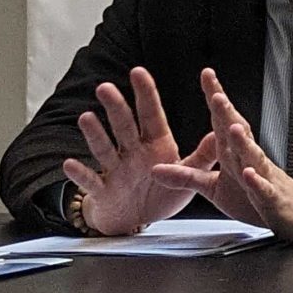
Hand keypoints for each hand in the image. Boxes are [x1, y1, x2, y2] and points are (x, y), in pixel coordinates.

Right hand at [61, 66, 214, 234]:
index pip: (151, 115)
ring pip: (105, 149)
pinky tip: (70, 163)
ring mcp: (116, 171)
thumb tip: (222, 131)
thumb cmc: (161, 192)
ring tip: (86, 117)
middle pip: (124, 127)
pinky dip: (81, 174)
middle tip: (105, 87)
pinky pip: (91, 182)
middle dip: (116, 108)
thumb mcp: (188, 174)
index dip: (145, 94)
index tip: (138, 71)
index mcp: (156, 145)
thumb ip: (203, 155)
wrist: (137, 221)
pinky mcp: (104, 192)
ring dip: (95, 135)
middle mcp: (133, 153)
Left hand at [149, 69, 292, 241]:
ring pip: (253, 157)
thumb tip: (155, 169)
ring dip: (244, 143)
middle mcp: (249, 160)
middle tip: (216, 95)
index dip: (215, 98)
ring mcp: (262, 178)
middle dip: (228, 114)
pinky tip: (248, 174)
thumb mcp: (212, 188)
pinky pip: (263, 189)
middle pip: (238, 133)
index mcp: (233, 154)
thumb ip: (186, 178)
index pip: (223, 122)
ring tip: (233, 128)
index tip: (207, 75)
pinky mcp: (271, 199)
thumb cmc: (253, 198)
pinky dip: (257, 182)